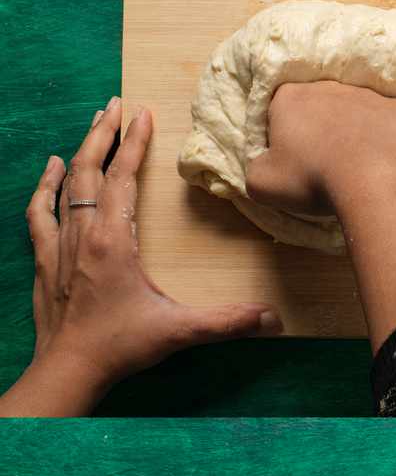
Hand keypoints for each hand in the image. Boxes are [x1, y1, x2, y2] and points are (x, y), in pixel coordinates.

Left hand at [0, 98, 282, 416]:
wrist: (68, 370)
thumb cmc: (120, 346)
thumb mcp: (180, 332)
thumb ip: (228, 322)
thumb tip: (273, 319)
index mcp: (112, 241)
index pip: (121, 178)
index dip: (134, 144)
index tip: (143, 114)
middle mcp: (82, 234)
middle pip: (89, 169)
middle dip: (104, 134)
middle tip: (116, 105)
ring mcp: (59, 245)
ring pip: (65, 184)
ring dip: (80, 152)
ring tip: (93, 125)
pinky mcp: (45, 260)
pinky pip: (42, 211)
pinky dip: (46, 186)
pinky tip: (52, 169)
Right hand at [246, 81, 395, 214]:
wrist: (377, 180)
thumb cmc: (313, 178)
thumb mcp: (264, 185)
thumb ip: (254, 171)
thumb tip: (262, 167)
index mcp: (290, 97)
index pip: (279, 111)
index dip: (284, 137)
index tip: (293, 161)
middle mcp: (330, 87)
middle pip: (321, 108)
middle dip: (322, 130)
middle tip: (328, 164)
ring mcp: (371, 95)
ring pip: (359, 112)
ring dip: (357, 132)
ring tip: (361, 165)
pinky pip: (393, 123)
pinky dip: (390, 139)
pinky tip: (389, 162)